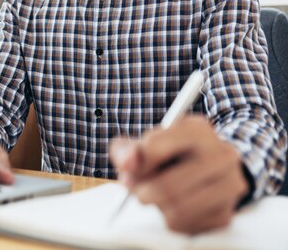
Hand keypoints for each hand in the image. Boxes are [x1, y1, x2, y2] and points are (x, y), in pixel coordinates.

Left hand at [110, 115, 248, 233]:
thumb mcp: (151, 141)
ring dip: (158, 206)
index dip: (137, 163)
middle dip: (143, 191)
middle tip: (135, 190)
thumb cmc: (173, 152)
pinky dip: (172, 219)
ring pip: (177, 208)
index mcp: (198, 129)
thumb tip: (127, 164)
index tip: (128, 170)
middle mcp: (221, 154)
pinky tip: (174, 205)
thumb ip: (130, 149)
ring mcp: (229, 184)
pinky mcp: (226, 213)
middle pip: (168, 185)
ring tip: (155, 196)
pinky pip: (187, 226)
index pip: (157, 146)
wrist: (209, 167)